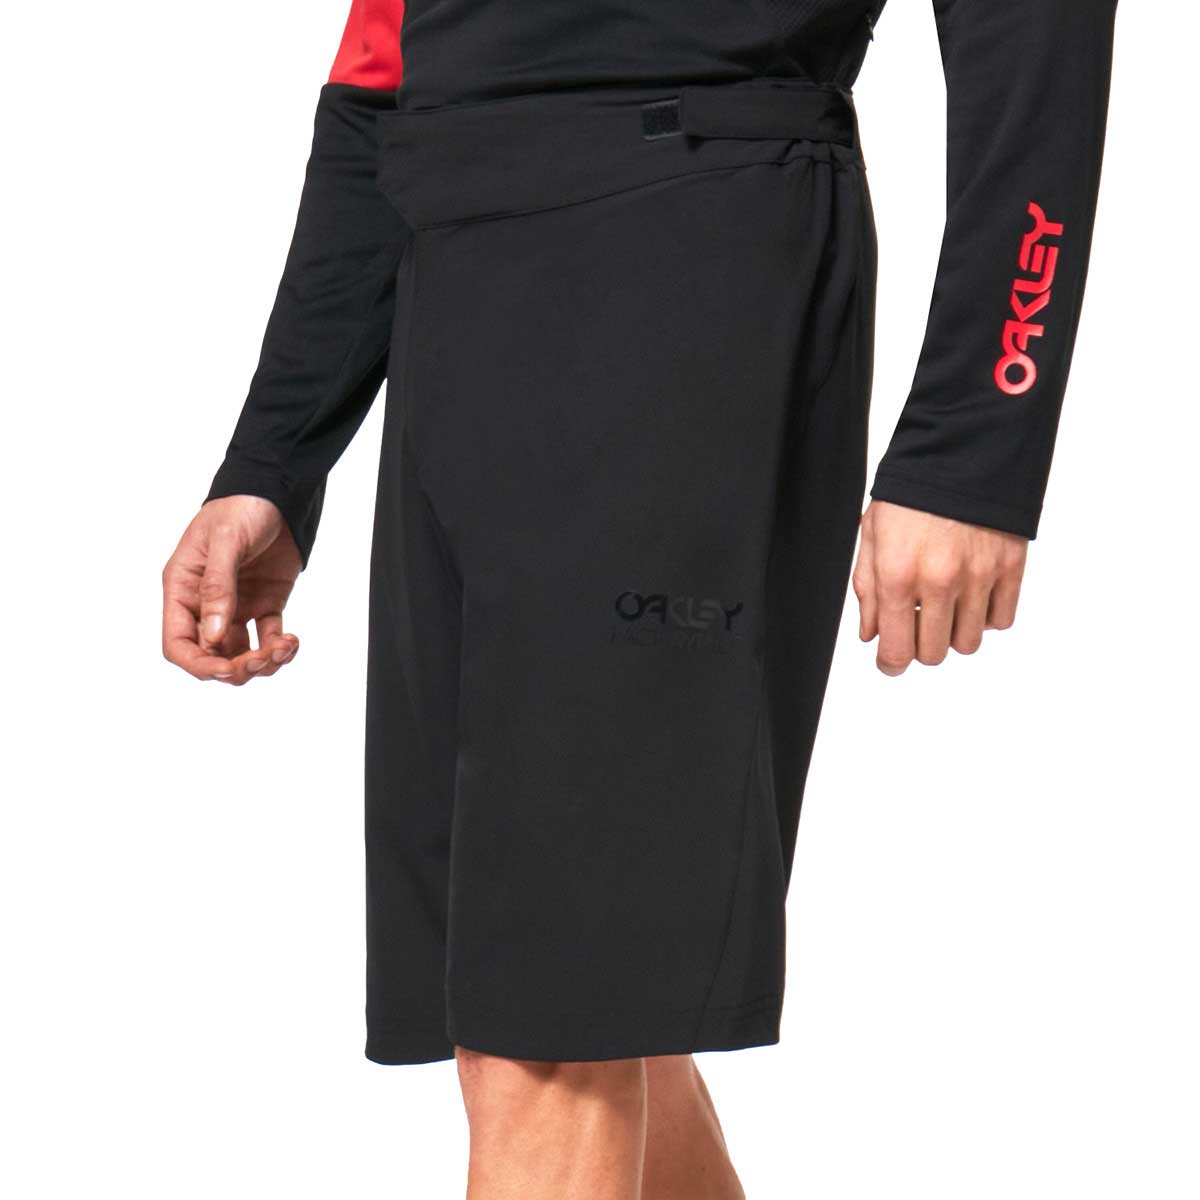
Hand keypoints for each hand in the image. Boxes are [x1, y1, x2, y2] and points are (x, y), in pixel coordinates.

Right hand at [162, 495, 301, 684]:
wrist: (277, 492)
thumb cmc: (240, 507)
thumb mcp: (225, 542)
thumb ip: (217, 588)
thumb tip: (212, 635)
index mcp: (183, 589)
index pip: (178, 643)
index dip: (199, 663)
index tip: (227, 668)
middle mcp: (206, 604)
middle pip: (212, 656)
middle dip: (237, 667)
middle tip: (264, 658)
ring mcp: (236, 606)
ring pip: (242, 654)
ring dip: (263, 661)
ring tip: (285, 646)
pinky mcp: (265, 604)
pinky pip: (269, 638)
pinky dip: (281, 648)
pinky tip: (292, 641)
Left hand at [852, 500, 1026, 675]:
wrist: (962, 451)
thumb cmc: (911, 492)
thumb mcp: (873, 535)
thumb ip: (868, 589)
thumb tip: (872, 634)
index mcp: (898, 576)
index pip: (897, 651)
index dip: (891, 663)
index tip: (891, 660)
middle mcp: (939, 582)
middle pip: (934, 654)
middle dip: (921, 645)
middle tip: (917, 621)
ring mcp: (979, 577)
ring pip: (969, 643)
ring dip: (954, 632)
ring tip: (945, 604)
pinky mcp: (1010, 568)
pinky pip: (1001, 620)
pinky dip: (986, 615)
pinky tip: (972, 594)